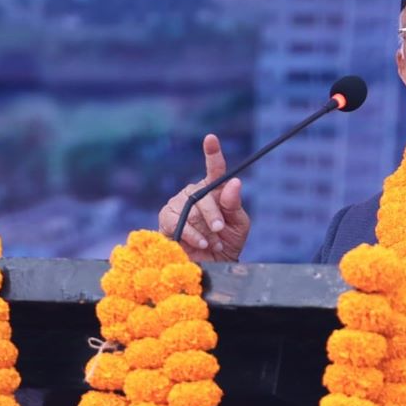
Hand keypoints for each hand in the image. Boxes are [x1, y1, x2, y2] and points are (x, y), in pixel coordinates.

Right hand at [157, 134, 250, 261]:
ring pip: (189, 208)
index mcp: (215, 191)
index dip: (212, 153)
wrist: (213, 266)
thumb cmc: (228, 243)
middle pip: (202, 194)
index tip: (211, 138)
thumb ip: (234, 204)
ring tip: (212, 241)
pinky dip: (190, 233)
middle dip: (213, 214)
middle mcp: (195, 193)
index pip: (215, 169)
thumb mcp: (238, 225)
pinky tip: (199, 243)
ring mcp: (179, 204)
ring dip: (203, 228)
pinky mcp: (166, 219)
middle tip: (220, 230)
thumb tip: (234, 183)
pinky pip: (176, 220)